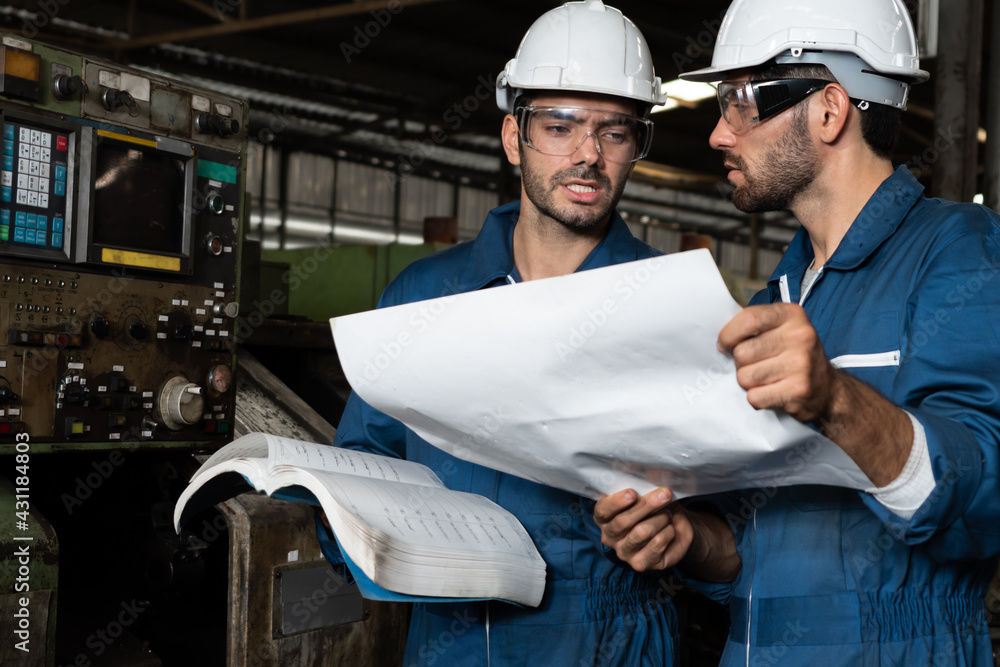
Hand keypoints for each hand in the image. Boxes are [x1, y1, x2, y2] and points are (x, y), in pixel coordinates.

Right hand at [593, 488, 693, 571]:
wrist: (675, 527)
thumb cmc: (656, 506)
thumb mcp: (648, 491)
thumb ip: (642, 483)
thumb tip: (648, 469)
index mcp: (605, 516)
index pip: (602, 510)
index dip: (616, 502)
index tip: (633, 493)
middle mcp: (610, 536)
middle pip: (623, 521)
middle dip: (647, 505)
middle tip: (665, 494)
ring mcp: (624, 552)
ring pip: (641, 532)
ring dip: (660, 519)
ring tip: (667, 514)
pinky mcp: (640, 564)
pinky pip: (656, 545)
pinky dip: (667, 533)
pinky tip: (669, 529)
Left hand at [717, 302, 838, 422]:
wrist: (828, 390)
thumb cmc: (794, 356)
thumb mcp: (781, 329)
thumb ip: (753, 325)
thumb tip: (720, 337)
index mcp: (792, 314)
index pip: (748, 320)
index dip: (728, 335)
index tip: (724, 345)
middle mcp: (800, 336)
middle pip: (742, 352)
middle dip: (740, 363)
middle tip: (755, 365)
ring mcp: (801, 364)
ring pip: (745, 376)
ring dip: (748, 382)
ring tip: (765, 379)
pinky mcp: (798, 390)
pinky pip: (755, 397)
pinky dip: (758, 398)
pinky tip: (772, 393)